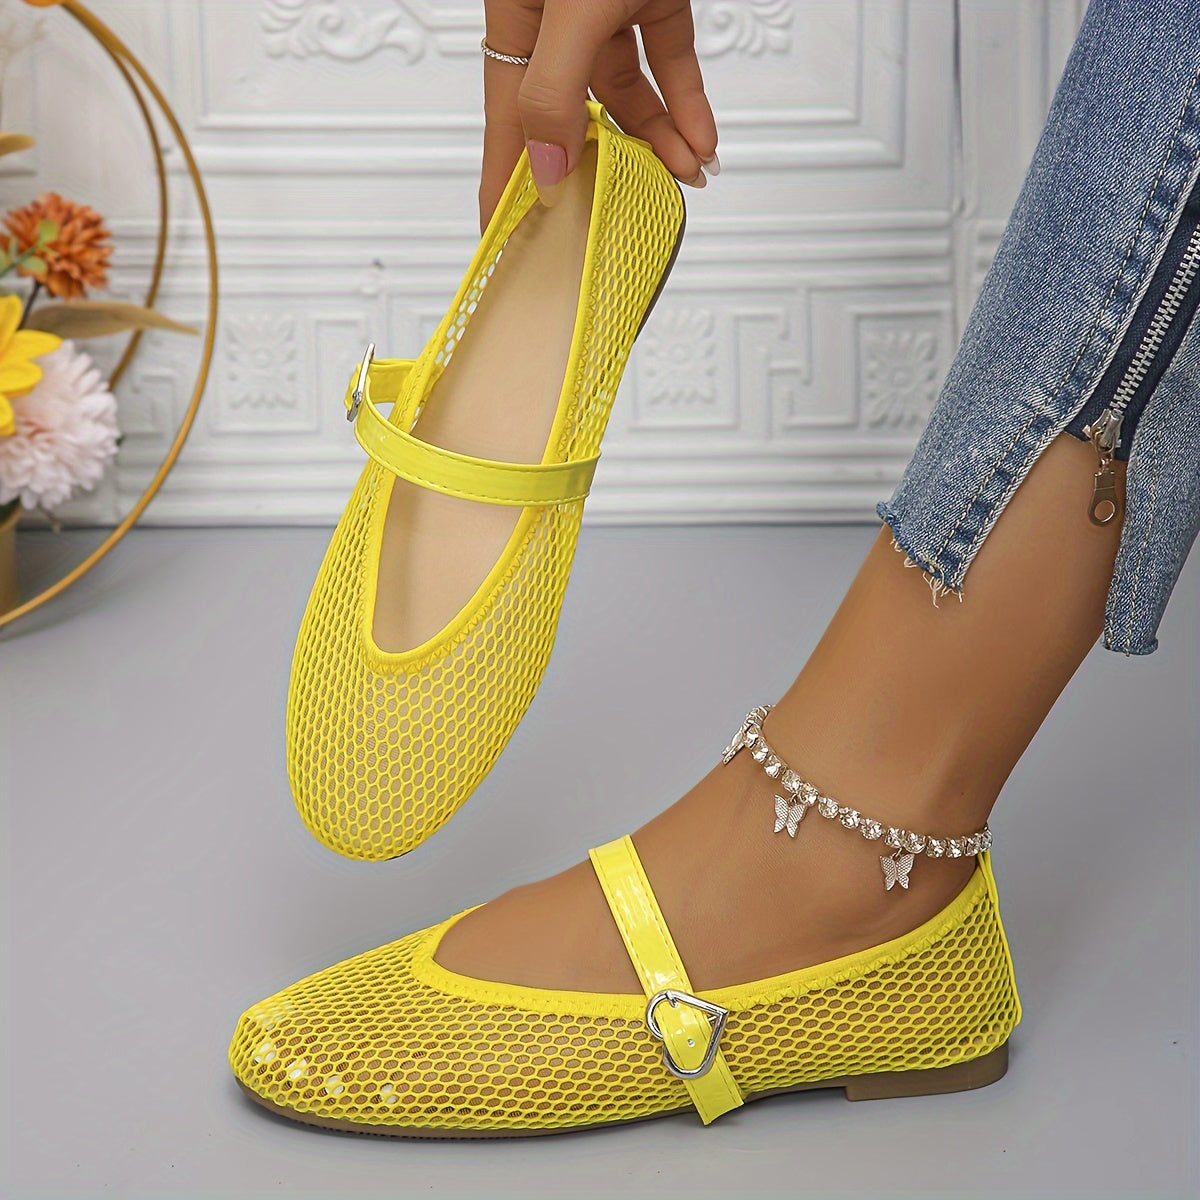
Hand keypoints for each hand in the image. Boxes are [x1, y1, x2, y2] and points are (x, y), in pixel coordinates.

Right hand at [480, 0, 717, 228]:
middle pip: (573, 119)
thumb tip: (548, 168)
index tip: (506, 236)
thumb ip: (555, 90)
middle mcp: (555, 25)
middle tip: (615, 216)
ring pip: (628, 95)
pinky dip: (685, 101)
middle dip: (602, 170)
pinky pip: (666, 60)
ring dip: (658, 140)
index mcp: (516, 23)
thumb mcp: (569, 12)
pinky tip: (699, 137)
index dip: (507, 184)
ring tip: (684, 174)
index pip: (508, 124)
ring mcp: (604, 11)